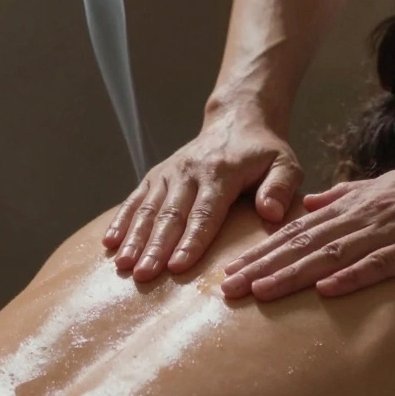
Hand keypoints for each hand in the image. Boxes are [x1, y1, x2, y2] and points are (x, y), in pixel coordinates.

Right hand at [104, 109, 302, 280]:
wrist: (238, 120)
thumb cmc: (264, 152)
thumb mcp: (285, 164)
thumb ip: (280, 188)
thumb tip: (270, 214)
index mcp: (221, 172)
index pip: (205, 212)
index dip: (191, 240)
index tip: (178, 266)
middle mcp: (190, 171)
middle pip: (170, 214)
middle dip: (155, 246)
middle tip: (144, 275)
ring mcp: (170, 172)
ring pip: (148, 208)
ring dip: (135, 238)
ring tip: (124, 265)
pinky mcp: (157, 174)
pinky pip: (135, 198)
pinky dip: (121, 220)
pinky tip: (109, 242)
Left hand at [220, 164, 394, 300]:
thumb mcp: (384, 188)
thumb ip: (345, 195)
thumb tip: (308, 204)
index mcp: (355, 203)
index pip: (298, 230)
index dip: (263, 250)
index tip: (232, 270)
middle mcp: (365, 214)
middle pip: (305, 243)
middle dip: (264, 265)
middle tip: (228, 288)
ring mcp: (391, 230)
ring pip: (333, 253)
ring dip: (295, 273)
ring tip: (262, 291)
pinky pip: (382, 263)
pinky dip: (353, 276)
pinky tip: (328, 290)